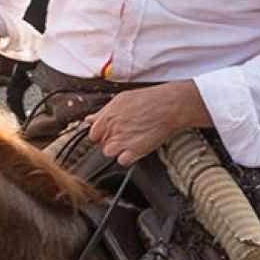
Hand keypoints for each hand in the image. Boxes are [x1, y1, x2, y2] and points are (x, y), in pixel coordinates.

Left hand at [84, 81, 207, 166]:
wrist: (169, 106)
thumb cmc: (149, 99)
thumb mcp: (122, 99)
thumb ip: (103, 112)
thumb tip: (89, 119)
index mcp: (106, 117)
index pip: (92, 133)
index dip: (101, 133)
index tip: (108, 132)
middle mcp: (112, 130)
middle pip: (101, 144)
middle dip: (110, 140)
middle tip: (125, 134)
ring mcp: (122, 141)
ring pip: (109, 153)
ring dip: (118, 150)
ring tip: (131, 141)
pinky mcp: (134, 151)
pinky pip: (123, 161)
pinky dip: (129, 157)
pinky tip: (136, 148)